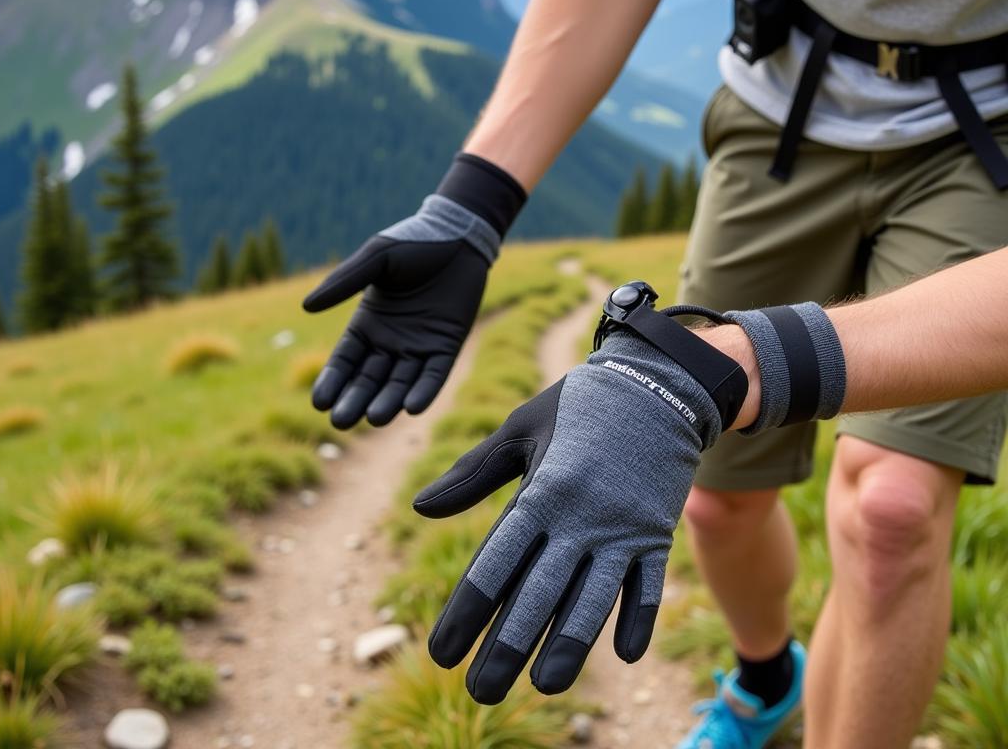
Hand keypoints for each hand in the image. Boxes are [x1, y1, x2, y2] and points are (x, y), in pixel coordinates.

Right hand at [303, 196, 494, 427]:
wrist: (459, 236)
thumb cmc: (413, 242)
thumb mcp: (376, 258)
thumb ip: (344, 281)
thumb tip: (306, 307)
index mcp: (367, 323)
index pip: (345, 361)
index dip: (332, 381)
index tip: (319, 403)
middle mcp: (390, 341)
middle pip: (368, 379)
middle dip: (354, 400)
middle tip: (341, 422)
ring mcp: (419, 347)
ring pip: (399, 383)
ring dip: (388, 402)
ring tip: (375, 418)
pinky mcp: (447, 346)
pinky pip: (434, 375)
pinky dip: (424, 391)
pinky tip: (412, 407)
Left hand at [413, 327, 728, 703]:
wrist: (655, 383)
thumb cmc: (576, 406)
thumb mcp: (519, 428)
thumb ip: (472, 473)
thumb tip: (420, 508)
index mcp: (541, 491)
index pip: (496, 563)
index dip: (467, 611)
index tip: (442, 653)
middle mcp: (580, 517)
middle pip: (539, 593)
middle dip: (508, 646)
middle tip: (480, 691)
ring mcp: (622, 528)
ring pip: (593, 599)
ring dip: (568, 645)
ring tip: (543, 687)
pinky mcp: (655, 532)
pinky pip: (648, 585)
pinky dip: (637, 618)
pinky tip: (622, 655)